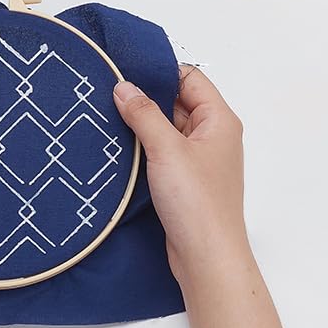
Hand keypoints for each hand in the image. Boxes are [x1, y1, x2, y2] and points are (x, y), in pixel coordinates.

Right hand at [113, 68, 248, 282]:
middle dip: (146, 97)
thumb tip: (123, 86)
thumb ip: (143, 113)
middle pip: (177, 101)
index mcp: (219, 120)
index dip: (160, 72)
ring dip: (142, 124)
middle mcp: (212, 136)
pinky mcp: (184, 180)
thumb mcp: (166, 149)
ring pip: (166, 128)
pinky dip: (143, 146)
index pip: (190, 78)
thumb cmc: (198, 203)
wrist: (206, 259)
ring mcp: (198, 159)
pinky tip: (118, 145)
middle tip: (110, 90)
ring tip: (108, 114)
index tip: (127, 68)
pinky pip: (162, 151)